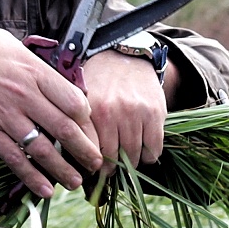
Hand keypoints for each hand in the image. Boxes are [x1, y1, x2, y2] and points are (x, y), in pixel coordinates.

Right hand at [0, 20, 102, 197]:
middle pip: (66, 128)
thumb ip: (33, 67)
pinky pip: (14, 158)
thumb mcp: (11, 45)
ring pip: (43, 149)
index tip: (90, 130)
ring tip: (75, 183)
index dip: (87, 120)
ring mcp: (5, 115)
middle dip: (85, 150)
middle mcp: (24, 94)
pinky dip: (31, 177)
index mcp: (34, 71)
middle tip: (96, 164)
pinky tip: (44, 189)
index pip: (74, 101)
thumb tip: (51, 81)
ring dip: (63, 169)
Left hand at [81, 50, 166, 171]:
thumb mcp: (81, 100)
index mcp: (91, 110)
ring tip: (124, 161)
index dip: (91, 166)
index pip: (91, 151)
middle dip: (109, 169)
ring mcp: (136, 113)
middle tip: (108, 171)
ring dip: (129, 164)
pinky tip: (142, 153)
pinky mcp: (155, 113)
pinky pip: (154, 149)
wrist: (124, 56)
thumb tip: (73, 160)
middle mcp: (113, 111)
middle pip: (112, 157)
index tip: (91, 170)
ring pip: (134, 156)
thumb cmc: (98, 83)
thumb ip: (78, 126)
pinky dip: (148, 157)